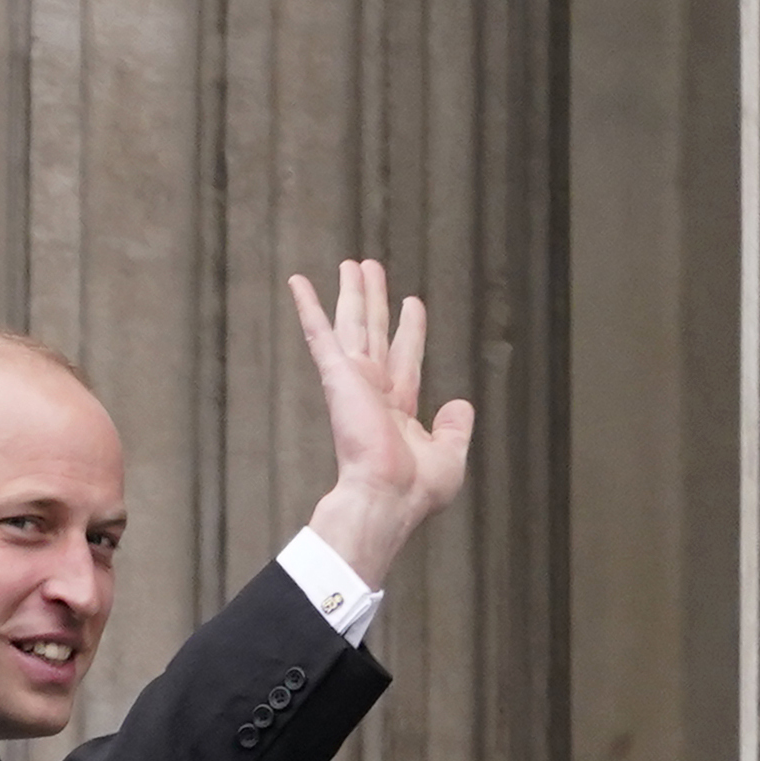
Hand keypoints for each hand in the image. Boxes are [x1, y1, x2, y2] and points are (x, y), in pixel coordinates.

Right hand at [292, 259, 475, 588]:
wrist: (388, 497)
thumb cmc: (415, 489)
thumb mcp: (451, 455)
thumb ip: (456, 427)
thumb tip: (461, 403)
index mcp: (398, 408)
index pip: (404, 357)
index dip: (409, 329)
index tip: (411, 303)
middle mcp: (373, 389)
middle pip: (374, 332)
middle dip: (374, 300)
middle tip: (370, 269)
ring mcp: (353, 381)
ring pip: (352, 324)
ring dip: (351, 293)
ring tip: (352, 263)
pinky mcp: (337, 377)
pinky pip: (320, 334)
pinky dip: (308, 307)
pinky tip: (298, 282)